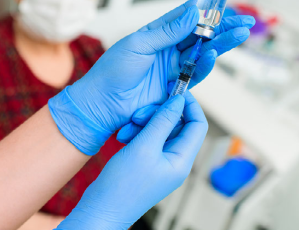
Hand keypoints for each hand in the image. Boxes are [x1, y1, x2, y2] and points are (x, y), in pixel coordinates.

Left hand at [49, 0, 253, 154]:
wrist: (103, 103)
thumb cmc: (113, 71)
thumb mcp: (139, 45)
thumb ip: (168, 32)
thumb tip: (193, 14)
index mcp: (158, 32)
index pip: (187, 13)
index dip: (208, 1)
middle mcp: (168, 47)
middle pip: (202, 33)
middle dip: (224, 25)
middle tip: (245, 19)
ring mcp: (173, 67)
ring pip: (204, 52)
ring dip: (222, 42)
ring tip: (241, 33)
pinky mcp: (175, 85)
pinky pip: (196, 73)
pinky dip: (206, 64)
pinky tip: (216, 53)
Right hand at [56, 92, 207, 228]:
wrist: (101, 208)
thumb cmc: (123, 184)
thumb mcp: (144, 146)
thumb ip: (163, 121)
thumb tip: (179, 100)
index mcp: (182, 160)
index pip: (197, 125)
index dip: (189, 105)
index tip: (173, 90)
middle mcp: (175, 161)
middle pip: (177, 125)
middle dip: (159, 114)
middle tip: (139, 113)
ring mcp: (160, 162)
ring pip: (160, 130)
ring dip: (144, 123)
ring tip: (126, 129)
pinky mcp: (146, 162)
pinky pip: (147, 138)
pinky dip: (136, 132)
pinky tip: (122, 136)